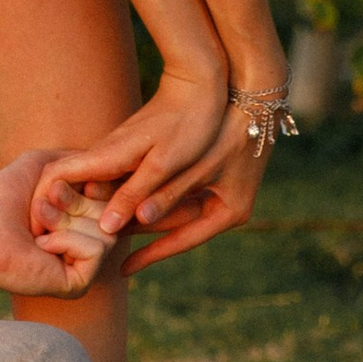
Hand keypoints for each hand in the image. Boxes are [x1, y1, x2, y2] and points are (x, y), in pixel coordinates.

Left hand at [0, 151, 114, 299]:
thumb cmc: (5, 194)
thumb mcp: (45, 164)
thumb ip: (81, 159)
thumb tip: (112, 164)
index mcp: (83, 219)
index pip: (114, 197)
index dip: (89, 184)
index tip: (54, 186)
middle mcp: (88, 242)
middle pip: (113, 212)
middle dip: (76, 202)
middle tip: (40, 207)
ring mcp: (85, 265)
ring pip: (108, 232)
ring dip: (67, 220)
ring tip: (37, 226)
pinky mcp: (78, 284)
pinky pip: (97, 251)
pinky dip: (68, 241)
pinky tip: (42, 246)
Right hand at [31, 64, 233, 246]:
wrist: (199, 86)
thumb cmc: (187, 124)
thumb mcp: (163, 165)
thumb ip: (134, 195)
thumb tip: (106, 228)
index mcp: (105, 155)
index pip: (55, 176)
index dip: (41, 202)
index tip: (40, 228)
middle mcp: (103, 154)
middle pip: (70, 187)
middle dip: (63, 216)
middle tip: (62, 245)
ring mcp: (114, 154)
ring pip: (91, 187)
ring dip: (86, 213)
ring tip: (91, 243)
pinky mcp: (128, 156)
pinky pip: (110, 183)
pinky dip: (109, 204)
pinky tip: (123, 223)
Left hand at [110, 120, 269, 277]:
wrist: (254, 92)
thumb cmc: (228, 129)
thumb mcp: (194, 166)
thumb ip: (163, 194)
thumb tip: (127, 223)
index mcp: (231, 213)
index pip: (183, 241)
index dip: (151, 255)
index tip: (123, 269)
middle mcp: (226, 206)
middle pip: (177, 224)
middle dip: (144, 230)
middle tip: (108, 240)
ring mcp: (220, 189)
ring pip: (174, 206)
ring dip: (146, 208)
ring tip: (111, 217)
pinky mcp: (211, 172)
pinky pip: (178, 188)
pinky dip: (155, 190)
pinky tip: (129, 190)